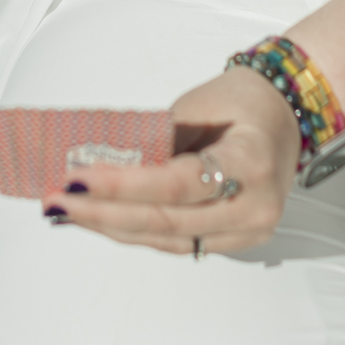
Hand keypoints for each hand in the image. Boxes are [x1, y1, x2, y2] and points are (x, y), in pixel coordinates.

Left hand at [41, 66, 300, 254]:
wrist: (287, 112)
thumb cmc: (241, 101)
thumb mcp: (196, 109)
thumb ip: (156, 143)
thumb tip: (98, 166)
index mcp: (252, 163)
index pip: (177, 183)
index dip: (123, 185)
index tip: (77, 176)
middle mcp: (256, 208)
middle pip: (167, 221)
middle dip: (104, 213)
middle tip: (57, 201)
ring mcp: (249, 231)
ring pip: (168, 240)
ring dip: (112, 226)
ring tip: (67, 212)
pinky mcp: (236, 241)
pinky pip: (179, 242)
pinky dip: (137, 231)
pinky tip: (100, 220)